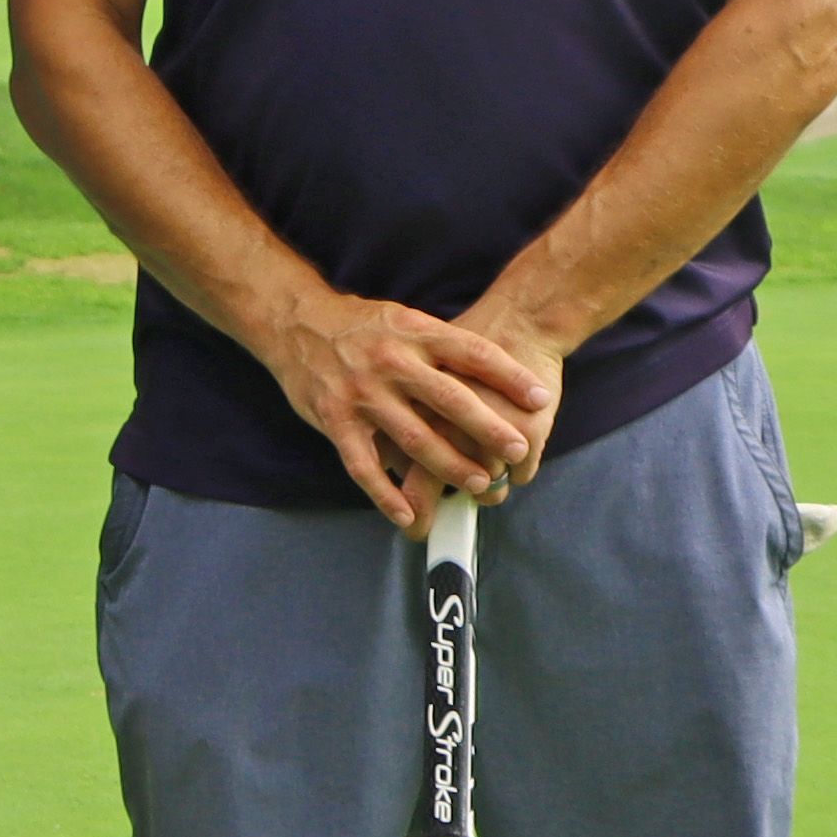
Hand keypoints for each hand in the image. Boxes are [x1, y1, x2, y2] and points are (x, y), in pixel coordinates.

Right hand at [256, 296, 556, 532]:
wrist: (296, 322)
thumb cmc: (363, 327)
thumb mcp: (406, 321)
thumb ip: (442, 348)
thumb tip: (495, 376)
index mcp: (415, 333)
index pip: (473, 353)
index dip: (509, 377)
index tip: (539, 399)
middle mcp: (392, 362)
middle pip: (450, 399)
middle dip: (488, 428)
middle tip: (518, 449)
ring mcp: (363, 393)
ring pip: (414, 437)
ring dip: (450, 465)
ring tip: (480, 484)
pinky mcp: (336, 420)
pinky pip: (364, 466)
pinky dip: (385, 494)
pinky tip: (407, 515)